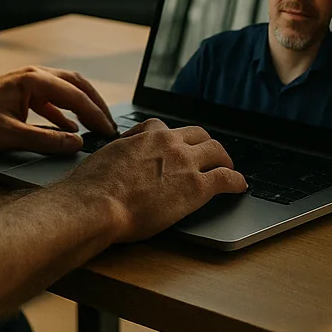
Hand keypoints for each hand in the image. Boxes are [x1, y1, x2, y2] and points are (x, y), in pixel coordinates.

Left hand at [0, 66, 118, 153]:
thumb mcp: (10, 136)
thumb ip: (47, 140)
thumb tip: (78, 144)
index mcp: (33, 80)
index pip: (76, 97)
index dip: (96, 116)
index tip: (111, 134)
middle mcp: (32, 75)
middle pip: (76, 86)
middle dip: (96, 105)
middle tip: (112, 126)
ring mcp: (25, 82)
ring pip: (64, 90)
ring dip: (82, 107)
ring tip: (97, 127)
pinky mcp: (18, 93)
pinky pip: (50, 99)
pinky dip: (64, 112)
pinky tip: (69, 128)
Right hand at [60, 118, 246, 241]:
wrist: (96, 205)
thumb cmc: (91, 189)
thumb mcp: (102, 159)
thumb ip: (117, 156)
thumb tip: (113, 163)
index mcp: (144, 136)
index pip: (163, 127)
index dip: (171, 138)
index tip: (173, 145)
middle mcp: (168, 143)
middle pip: (197, 134)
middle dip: (204, 144)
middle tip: (208, 155)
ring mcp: (185, 163)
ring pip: (216, 151)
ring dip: (224, 159)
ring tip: (228, 168)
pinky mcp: (196, 188)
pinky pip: (226, 178)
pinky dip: (236, 181)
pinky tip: (240, 186)